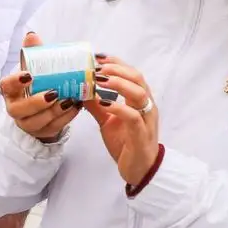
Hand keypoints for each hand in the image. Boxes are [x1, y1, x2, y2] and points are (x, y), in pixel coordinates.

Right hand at [0, 32, 78, 142]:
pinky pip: (54, 127)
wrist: (44, 106)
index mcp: (10, 90)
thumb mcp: (34, 68)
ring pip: (38, 122)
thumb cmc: (37, 84)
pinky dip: (66, 117)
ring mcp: (27, 123)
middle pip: (20, 109)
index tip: (29, 75)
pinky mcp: (42, 131)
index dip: (15, 82)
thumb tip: (32, 35)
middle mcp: (15, 108)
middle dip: (37, 102)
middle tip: (53, 92)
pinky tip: (76, 107)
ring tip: (70, 100)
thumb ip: (33, 53)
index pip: (6, 86)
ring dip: (55, 111)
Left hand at [84, 55, 161, 185]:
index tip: (98, 57)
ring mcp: (146, 120)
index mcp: (140, 101)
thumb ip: (97, 106)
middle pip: (138, 78)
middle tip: (98, 66)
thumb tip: (80, 91)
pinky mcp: (141, 135)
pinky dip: (118, 107)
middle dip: (118, 68)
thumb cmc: (126, 144)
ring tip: (100, 79)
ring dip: (119, 84)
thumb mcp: (107, 122)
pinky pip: (133, 117)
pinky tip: (104, 103)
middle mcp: (146, 107)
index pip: (132, 74)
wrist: (139, 171)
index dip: (117, 62)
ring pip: (139, 94)